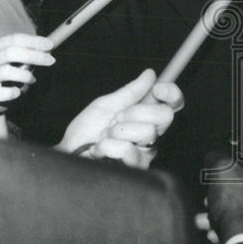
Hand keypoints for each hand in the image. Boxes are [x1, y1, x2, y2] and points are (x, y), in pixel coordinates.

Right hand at [0, 33, 53, 108]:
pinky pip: (6, 92)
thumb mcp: (19, 63)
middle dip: (34, 55)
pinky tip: (18, 92)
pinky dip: (16, 92)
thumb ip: (30, 54)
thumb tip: (48, 47)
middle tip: (51, 60)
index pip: (14, 39)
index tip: (50, 45)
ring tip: (33, 80)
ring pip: (6, 71)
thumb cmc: (9, 78)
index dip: (34, 41)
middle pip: (10, 52)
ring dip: (25, 75)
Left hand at [56, 68, 182, 168]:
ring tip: (103, 137)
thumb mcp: (106, 105)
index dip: (172, 93)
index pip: (173, 103)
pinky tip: (100, 150)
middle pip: (165, 115)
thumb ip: (130, 91)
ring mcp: (145, 152)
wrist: (69, 154)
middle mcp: (151, 134)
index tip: (157, 89)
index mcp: (146, 115)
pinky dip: (107, 146)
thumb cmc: (86, 132)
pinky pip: (128, 149)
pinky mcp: (136, 169)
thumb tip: (150, 74)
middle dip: (136, 112)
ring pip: (147, 131)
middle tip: (116, 118)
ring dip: (117, 131)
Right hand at [204, 151, 242, 243]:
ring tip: (204, 223)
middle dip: (225, 200)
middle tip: (208, 204)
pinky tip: (215, 236)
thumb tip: (214, 157)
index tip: (217, 184)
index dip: (232, 176)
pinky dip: (235, 233)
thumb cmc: (237, 201)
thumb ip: (218, 159)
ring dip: (225, 218)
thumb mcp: (221, 171)